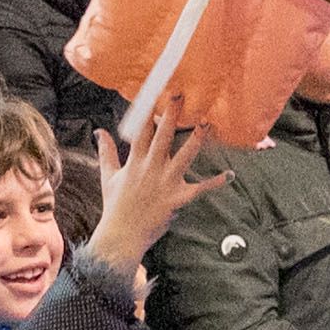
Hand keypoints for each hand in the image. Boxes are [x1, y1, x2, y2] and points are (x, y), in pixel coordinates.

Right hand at [85, 109, 227, 273]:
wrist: (122, 236)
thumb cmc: (115, 206)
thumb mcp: (108, 176)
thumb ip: (106, 152)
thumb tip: (100, 131)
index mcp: (134, 162)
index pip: (140, 131)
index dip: (147, 111)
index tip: (154, 93)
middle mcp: (150, 169)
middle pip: (162, 136)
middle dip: (171, 115)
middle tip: (180, 95)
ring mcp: (165, 183)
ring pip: (184, 156)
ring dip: (197, 139)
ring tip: (207, 123)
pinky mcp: (177, 199)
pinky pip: (199, 188)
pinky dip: (214, 182)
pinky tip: (229, 174)